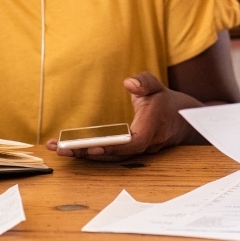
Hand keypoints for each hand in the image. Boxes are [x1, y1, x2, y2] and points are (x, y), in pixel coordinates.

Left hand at [45, 72, 193, 161]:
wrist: (181, 120)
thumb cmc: (164, 101)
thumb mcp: (157, 86)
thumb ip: (144, 82)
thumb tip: (129, 83)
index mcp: (153, 127)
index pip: (134, 143)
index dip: (114, 147)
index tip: (93, 147)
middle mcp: (145, 144)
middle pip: (116, 155)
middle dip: (87, 153)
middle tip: (61, 149)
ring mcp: (138, 152)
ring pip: (111, 158)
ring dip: (84, 155)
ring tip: (58, 149)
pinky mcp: (130, 153)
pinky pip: (110, 157)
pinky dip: (90, 154)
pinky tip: (71, 150)